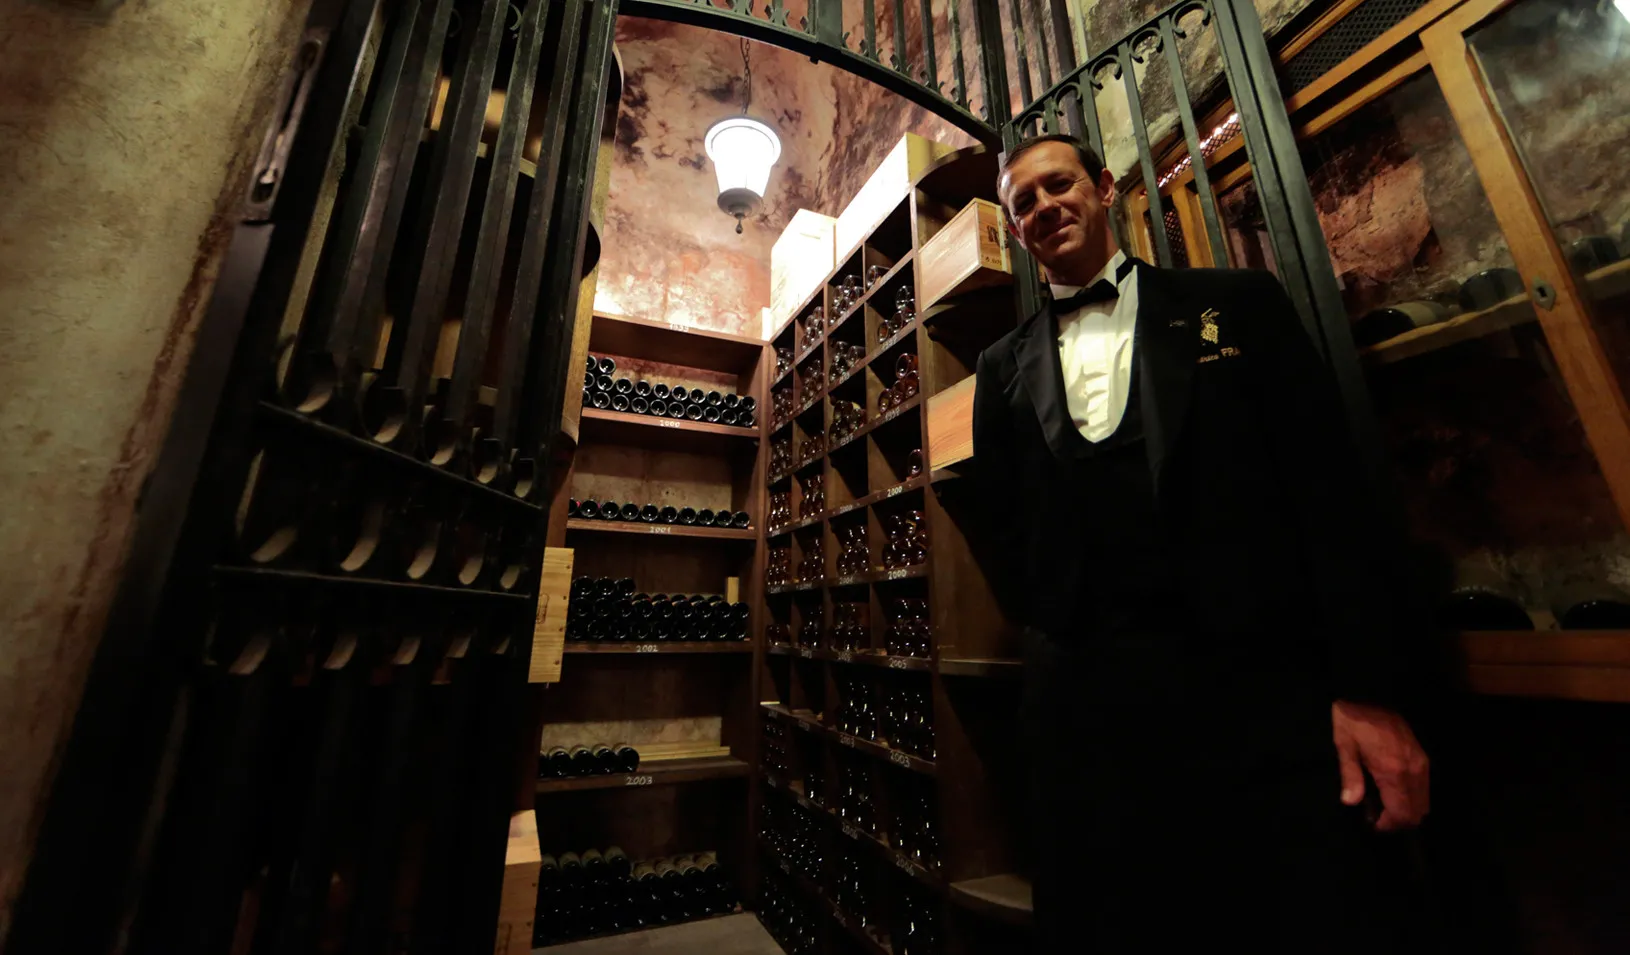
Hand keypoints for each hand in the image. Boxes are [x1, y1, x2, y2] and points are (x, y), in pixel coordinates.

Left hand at [1331, 700, 1429, 831]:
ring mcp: (1422, 764)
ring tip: (1383, 805)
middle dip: (1398, 822)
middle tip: (1377, 817)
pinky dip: (1411, 797)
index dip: (1388, 825)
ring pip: (1424, 802)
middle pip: (1417, 813)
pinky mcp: (1422, 758)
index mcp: (1394, 771)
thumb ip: (1350, 776)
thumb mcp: (1344, 746)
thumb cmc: (1353, 720)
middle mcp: (1414, 771)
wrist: (1372, 692)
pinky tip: (1392, 791)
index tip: (1372, 824)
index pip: (1402, 814)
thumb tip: (1350, 802)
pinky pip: (1424, 788)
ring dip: (1406, 810)